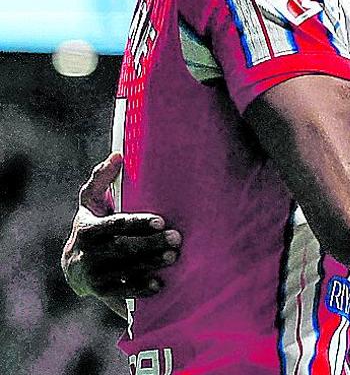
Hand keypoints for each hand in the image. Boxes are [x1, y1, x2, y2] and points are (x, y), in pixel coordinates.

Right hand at [61, 153, 180, 301]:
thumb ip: (101, 179)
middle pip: (124, 249)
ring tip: (173, 256)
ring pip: (126, 270)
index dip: (138, 224)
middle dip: (152, 244)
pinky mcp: (101, 291)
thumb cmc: (92, 224)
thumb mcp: (90, 202)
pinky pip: (122, 291)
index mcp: (88, 229)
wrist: (74, 266)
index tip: (162, 221)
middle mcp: (88, 254)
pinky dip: (140, 288)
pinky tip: (159, 284)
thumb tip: (118, 155)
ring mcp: (94, 274)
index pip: (116, 225)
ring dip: (151, 263)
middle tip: (177, 238)